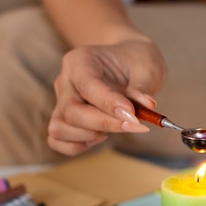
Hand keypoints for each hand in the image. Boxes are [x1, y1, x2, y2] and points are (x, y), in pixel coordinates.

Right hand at [47, 38, 166, 155]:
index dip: (109, 104)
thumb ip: (143, 87)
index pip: (87, 86)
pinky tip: (101, 136)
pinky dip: (77, 145)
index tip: (134, 115)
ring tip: (116, 127)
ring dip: (89, 136)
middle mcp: (66, 80)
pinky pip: (58, 140)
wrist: (129, 63)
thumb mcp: (146, 67)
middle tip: (135, 125)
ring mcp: (62, 101)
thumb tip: (147, 106)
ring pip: (59, 128)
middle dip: (104, 124)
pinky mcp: (63, 119)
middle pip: (71, 111)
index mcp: (80, 60)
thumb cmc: (135, 62)